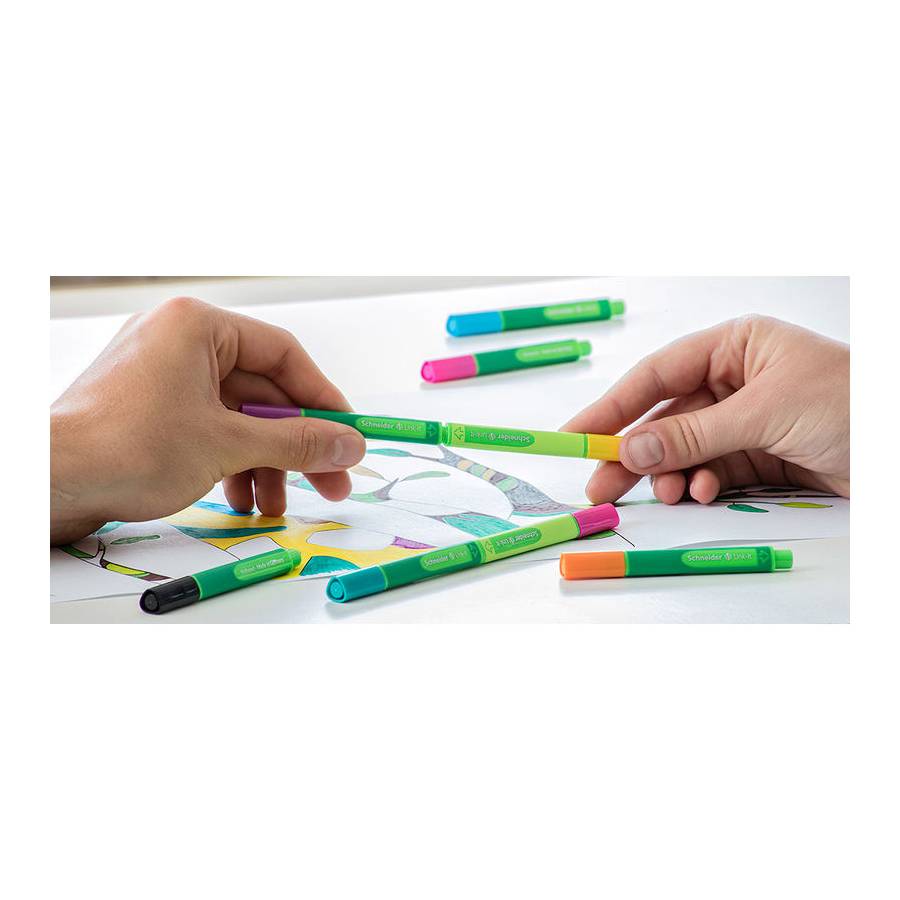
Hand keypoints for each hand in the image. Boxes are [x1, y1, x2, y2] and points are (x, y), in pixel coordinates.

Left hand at [51, 297, 365, 543]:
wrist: (49, 482)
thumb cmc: (127, 447)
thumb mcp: (228, 444)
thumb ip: (297, 441)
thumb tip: (349, 444)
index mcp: (199, 326)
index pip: (284, 354)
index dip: (323, 398)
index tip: (347, 435)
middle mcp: (180, 341)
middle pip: (263, 390)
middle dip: (296, 444)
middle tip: (331, 482)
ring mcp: (162, 375)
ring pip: (237, 416)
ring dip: (264, 462)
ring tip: (278, 505)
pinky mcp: (150, 408)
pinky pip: (208, 428)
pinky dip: (231, 463)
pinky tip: (242, 500)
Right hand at [564, 315, 848, 503]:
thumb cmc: (854, 404)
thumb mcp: (765, 413)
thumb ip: (694, 434)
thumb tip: (631, 448)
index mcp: (736, 346)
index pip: (658, 375)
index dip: (612, 405)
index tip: (576, 433)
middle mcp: (736, 380)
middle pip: (665, 418)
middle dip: (633, 451)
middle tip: (598, 484)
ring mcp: (746, 420)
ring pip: (685, 450)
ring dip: (669, 474)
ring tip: (665, 495)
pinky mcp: (758, 455)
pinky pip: (710, 471)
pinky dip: (699, 485)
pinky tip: (701, 494)